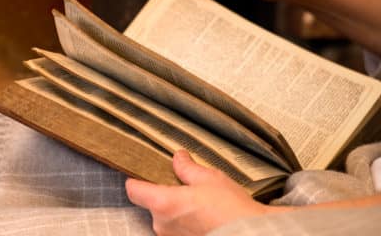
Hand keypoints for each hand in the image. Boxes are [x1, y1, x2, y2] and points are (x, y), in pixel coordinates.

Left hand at [125, 150, 272, 235]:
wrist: (251, 234)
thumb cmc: (231, 208)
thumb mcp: (209, 178)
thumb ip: (187, 168)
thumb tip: (178, 158)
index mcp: (163, 203)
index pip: (133, 190)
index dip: (135, 180)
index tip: (141, 174)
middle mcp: (162, 224)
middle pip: (151, 205)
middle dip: (164, 196)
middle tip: (184, 188)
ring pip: (165, 219)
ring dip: (176, 211)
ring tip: (199, 204)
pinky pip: (177, 231)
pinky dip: (185, 223)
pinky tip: (203, 218)